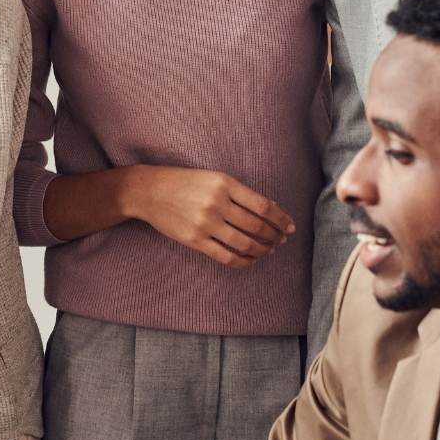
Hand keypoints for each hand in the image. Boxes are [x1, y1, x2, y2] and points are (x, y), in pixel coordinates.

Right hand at [126, 166, 294, 268]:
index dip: (281, 218)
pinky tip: (250, 260)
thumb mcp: (213, 178)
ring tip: (269, 250)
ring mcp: (205, 223)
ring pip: (245, 243)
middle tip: (282, 240)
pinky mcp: (195, 240)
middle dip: (274, 236)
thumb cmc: (184, 182)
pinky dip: (243, 261)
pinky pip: (226, 257)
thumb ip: (239, 193)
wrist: (149, 191)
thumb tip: (270, 210)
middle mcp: (217, 203)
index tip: (290, 226)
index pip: (263, 205)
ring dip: (262, 249)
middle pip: (257, 226)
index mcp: (224, 183)